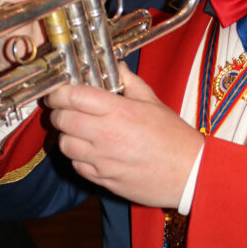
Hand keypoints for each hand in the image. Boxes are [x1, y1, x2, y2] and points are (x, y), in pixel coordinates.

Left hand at [45, 63, 202, 207]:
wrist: (189, 175)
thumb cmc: (175, 138)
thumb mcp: (154, 102)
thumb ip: (130, 82)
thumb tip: (116, 67)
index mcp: (118, 111)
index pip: (72, 97)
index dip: (58, 92)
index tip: (57, 92)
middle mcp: (105, 135)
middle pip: (62, 120)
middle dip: (58, 112)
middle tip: (65, 109)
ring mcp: (102, 160)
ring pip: (64, 145)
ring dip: (66, 135)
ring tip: (77, 131)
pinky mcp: (103, 179)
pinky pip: (76, 166)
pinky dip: (77, 157)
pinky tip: (89, 151)